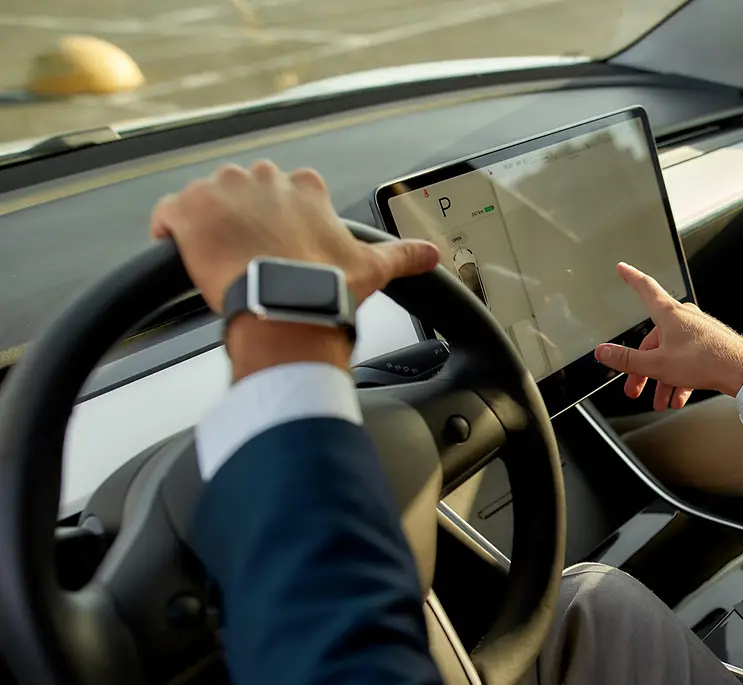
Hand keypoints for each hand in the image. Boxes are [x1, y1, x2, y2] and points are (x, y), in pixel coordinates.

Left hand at [150, 161, 439, 380]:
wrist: (281, 305)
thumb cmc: (324, 287)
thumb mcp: (372, 269)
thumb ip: (404, 255)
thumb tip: (432, 254)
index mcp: (305, 189)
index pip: (292, 189)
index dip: (286, 219)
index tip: (286, 244)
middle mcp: (262, 180)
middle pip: (246, 192)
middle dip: (246, 220)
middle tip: (254, 258)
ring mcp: (220, 191)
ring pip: (208, 202)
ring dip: (210, 227)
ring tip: (221, 263)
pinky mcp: (185, 210)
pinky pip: (168, 215)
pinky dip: (172, 234)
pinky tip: (185, 258)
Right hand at [595, 263, 742, 408]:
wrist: (742, 371)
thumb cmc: (706, 361)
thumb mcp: (657, 364)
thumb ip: (628, 359)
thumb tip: (603, 351)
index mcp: (668, 314)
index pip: (645, 288)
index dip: (631, 277)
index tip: (623, 268)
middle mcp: (684, 318)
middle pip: (653, 340)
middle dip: (642, 368)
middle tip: (634, 389)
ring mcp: (698, 331)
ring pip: (671, 354)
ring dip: (662, 380)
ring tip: (661, 401)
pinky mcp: (710, 344)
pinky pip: (687, 360)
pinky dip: (680, 378)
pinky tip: (678, 397)